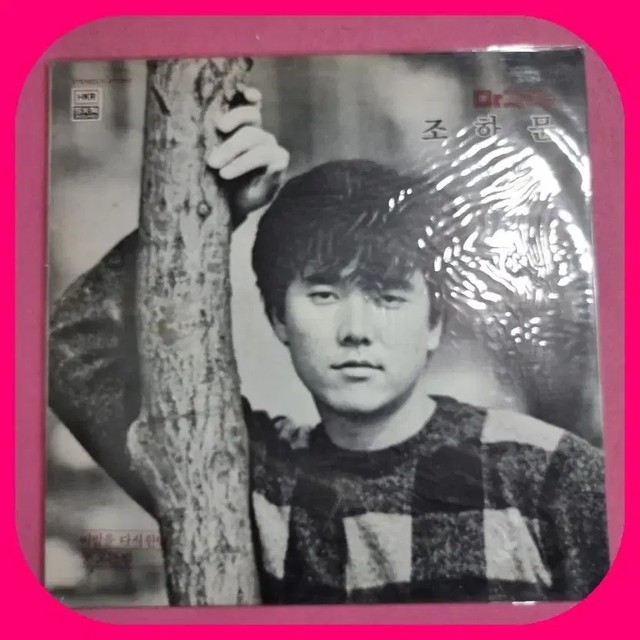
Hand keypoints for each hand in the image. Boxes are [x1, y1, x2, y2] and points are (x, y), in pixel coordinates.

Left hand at [207, 85, 288, 225]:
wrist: (232, 210)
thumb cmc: (219, 180)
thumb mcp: (211, 156)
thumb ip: (209, 138)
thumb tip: (192, 121)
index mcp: (245, 127)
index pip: (250, 104)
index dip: (248, 95)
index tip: (244, 93)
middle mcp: (261, 135)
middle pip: (252, 117)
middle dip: (234, 120)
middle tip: (218, 128)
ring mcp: (272, 150)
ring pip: (255, 138)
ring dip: (232, 150)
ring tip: (215, 166)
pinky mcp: (279, 166)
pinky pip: (263, 158)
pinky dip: (243, 164)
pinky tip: (227, 173)